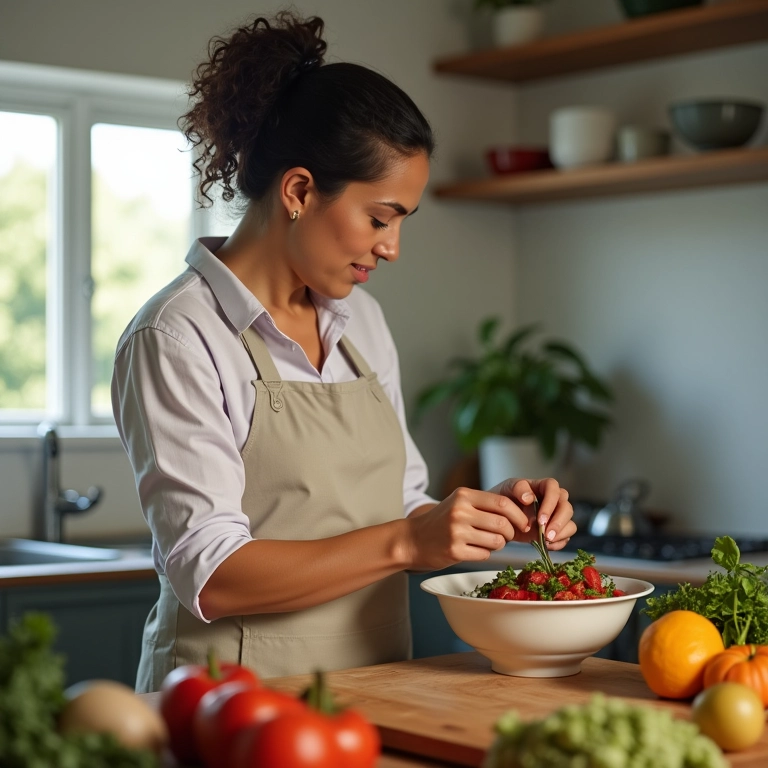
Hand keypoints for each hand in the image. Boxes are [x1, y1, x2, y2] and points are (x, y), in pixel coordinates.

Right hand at [404, 486, 532, 570]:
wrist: (412, 540)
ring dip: (499, 544)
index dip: (518, 514)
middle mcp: (460, 511)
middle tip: (507, 536)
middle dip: (511, 532)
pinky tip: (474, 549)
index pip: (502, 502)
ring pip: (497, 541)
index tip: (523, 523)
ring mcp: (456, 532)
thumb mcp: (459, 503)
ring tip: (488, 542)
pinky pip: (485, 554)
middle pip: (502, 523)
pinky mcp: (455, 551)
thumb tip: (520, 515)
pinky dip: (485, 554)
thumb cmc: (441, 521)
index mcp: (463, 495)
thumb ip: (484, 505)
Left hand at [489, 477, 575, 550]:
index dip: (550, 504)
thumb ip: (518, 488)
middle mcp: (554, 500)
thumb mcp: (508, 488)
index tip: (540, 519)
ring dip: (561, 533)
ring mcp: (556, 516)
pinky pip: (566, 537)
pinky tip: (546, 545)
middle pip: (566, 508)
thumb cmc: (505, 497)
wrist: (500, 515)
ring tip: (546, 540)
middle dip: (558, 522)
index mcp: (544, 486)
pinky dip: (558, 543)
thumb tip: (529, 498)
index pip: (554, 489)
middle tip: (546, 534)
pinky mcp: (556, 530)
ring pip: (570, 523)